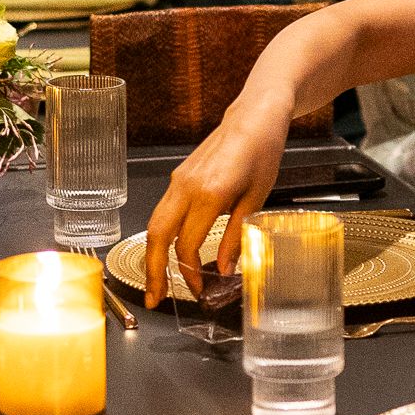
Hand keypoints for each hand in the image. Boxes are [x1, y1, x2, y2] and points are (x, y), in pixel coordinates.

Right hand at [138, 90, 296, 305]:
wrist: (253, 117)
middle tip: (154, 297)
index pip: (186, 245)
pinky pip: (163, 212)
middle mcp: (187, 187)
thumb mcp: (256, 200)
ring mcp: (179, 181)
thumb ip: (237, 237)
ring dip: (152, 256)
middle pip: (157, 237)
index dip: (190, 272)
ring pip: (154, 224)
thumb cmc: (262, 152)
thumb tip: (225, 270)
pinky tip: (168, 253)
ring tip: (156, 282)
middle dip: (153, 271)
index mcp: (209, 194)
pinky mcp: (179, 178)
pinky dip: (161, 237)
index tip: (199, 288)